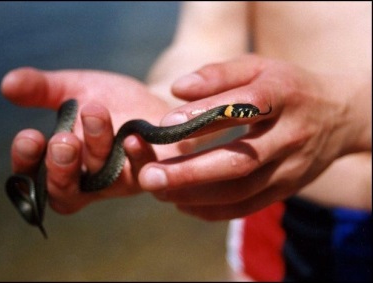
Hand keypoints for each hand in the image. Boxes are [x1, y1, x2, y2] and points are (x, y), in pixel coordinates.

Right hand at [1, 67, 173, 213]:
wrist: (153, 102)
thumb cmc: (109, 103)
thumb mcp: (75, 89)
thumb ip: (42, 89)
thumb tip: (7, 83)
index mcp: (61, 164)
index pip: (33, 176)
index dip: (27, 162)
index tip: (29, 136)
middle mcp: (88, 181)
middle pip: (66, 191)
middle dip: (60, 166)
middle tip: (62, 140)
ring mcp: (120, 180)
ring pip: (103, 177)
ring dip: (96, 147)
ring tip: (94, 111)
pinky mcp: (151, 174)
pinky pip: (143, 173)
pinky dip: (137, 157)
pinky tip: (132, 136)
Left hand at [138, 54, 369, 219]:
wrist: (336, 116)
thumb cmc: (285, 87)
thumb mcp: (257, 67)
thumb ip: (218, 74)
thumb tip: (177, 89)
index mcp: (284, 95)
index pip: (244, 106)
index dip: (204, 115)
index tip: (165, 123)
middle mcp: (290, 135)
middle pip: (240, 161)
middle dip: (190, 173)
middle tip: (148, 177)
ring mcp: (291, 168)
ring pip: (240, 191)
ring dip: (195, 195)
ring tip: (157, 191)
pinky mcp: (286, 190)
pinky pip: (246, 207)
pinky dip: (211, 209)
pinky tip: (182, 203)